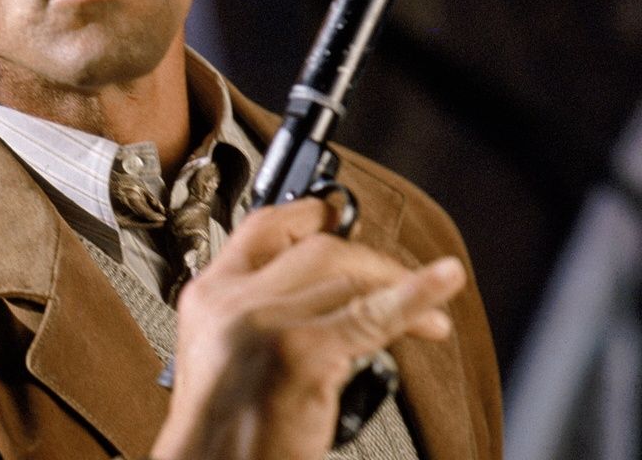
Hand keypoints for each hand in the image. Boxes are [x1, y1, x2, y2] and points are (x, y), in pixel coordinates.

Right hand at [149, 199, 465, 459]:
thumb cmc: (223, 434)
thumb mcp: (223, 356)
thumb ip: (260, 314)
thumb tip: (331, 293)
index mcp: (209, 298)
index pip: (263, 229)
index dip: (309, 216)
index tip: (337, 217)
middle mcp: (232, 303)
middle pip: (317, 251)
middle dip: (372, 264)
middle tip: (405, 288)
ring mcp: (265, 324)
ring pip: (347, 277)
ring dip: (399, 289)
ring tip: (429, 318)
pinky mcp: (301, 353)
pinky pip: (372, 316)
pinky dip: (414, 295)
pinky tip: (441, 281)